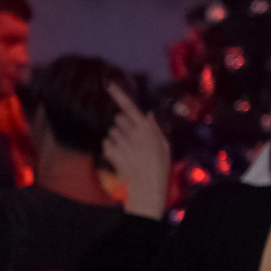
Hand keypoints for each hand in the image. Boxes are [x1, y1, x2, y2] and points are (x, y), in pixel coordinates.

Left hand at [102, 82, 170, 219]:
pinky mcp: (111, 151)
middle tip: (132, 140)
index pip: (129, 106)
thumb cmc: (159, 167)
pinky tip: (121, 157)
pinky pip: (106, 143)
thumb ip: (155, 128)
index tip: (109, 84)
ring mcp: (120, 141)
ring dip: (117, 138)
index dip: (118, 94)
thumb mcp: (164, 146)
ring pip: (112, 132)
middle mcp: (131, 132)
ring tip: (128, 152)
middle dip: (123, 126)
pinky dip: (111, 149)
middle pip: (118, 119)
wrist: (147, 186)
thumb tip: (148, 114)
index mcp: (146, 128)